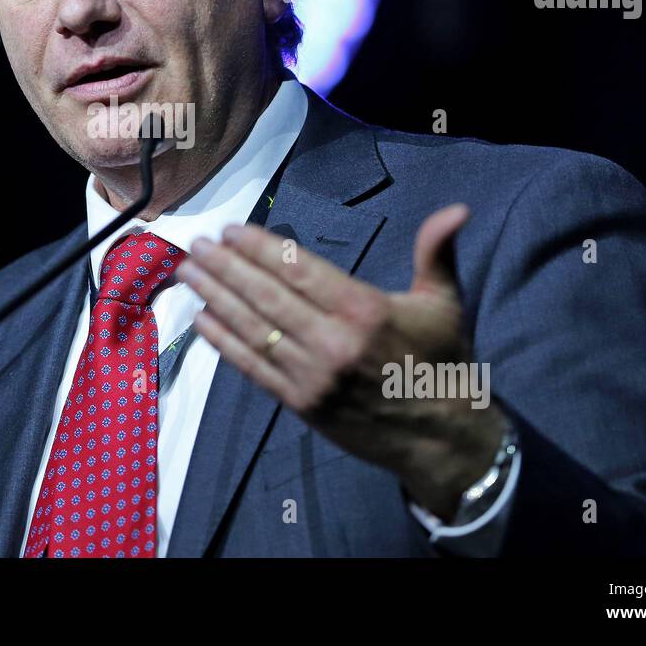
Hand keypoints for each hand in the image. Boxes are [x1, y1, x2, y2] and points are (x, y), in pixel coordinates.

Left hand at [174, 204, 504, 518]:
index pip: (299, 270)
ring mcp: (314, 376)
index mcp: (365, 310)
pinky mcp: (301, 404)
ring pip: (254, 328)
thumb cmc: (440, 360)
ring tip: (188, 273)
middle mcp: (334, 341)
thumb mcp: (444, 302)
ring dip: (216, 298)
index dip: (260, 248)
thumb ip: (436, 252)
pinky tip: (201, 320)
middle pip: (267, 296)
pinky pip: (254, 367)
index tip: (231, 231)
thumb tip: (457, 209)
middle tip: (196, 245)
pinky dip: (224, 343)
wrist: (442, 437)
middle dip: (226, 267)